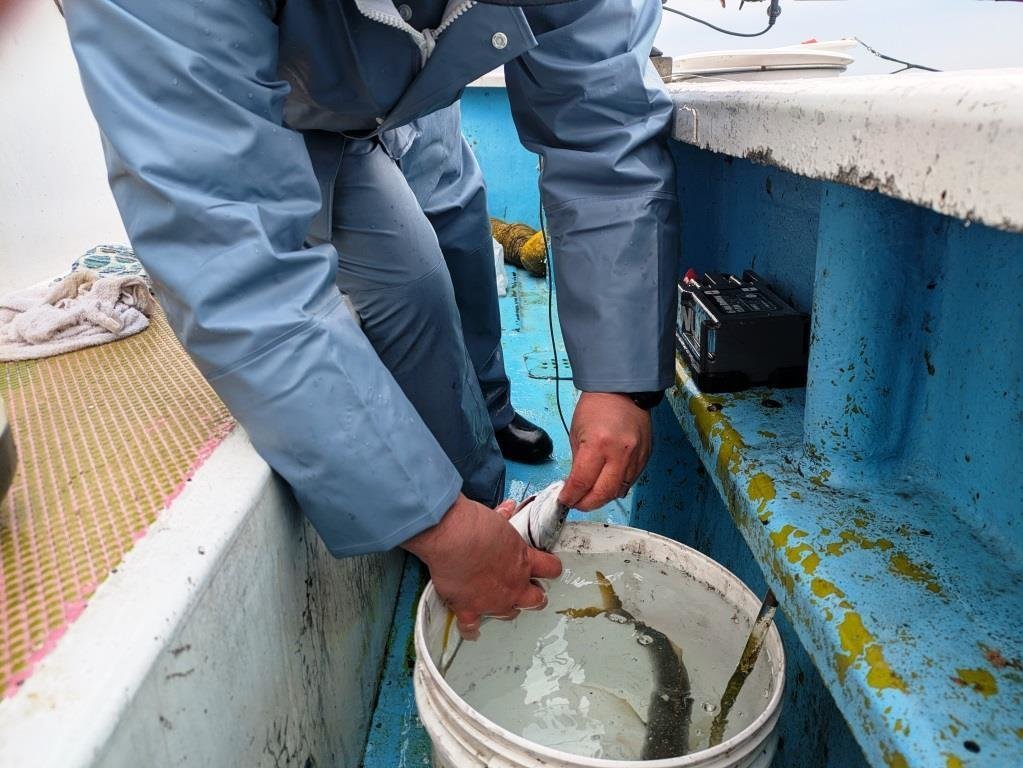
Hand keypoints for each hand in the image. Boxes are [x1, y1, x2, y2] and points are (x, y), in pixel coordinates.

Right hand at [402, 495, 561, 639]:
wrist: (453, 537)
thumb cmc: (475, 524)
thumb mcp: (496, 519)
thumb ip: (504, 518)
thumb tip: (508, 506)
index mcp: (524, 561)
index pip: (551, 569)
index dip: (550, 569)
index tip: (546, 569)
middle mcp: (514, 585)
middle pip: (535, 600)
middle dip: (534, 597)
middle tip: (528, 592)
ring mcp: (493, 601)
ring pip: (509, 614)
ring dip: (505, 609)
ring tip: (500, 604)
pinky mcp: (470, 608)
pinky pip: (472, 627)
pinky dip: (471, 629)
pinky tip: (473, 631)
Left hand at [559, 392, 651, 510]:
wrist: (623, 390)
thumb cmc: (596, 407)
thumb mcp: (577, 434)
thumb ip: (578, 463)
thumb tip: (576, 486)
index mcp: (598, 444)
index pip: (582, 483)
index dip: (571, 496)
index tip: (565, 500)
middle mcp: (620, 453)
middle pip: (603, 494)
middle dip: (587, 503)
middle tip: (577, 503)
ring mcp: (636, 457)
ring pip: (619, 491)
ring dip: (603, 496)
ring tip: (591, 494)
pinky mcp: (645, 457)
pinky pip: (630, 481)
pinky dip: (617, 486)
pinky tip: (607, 482)